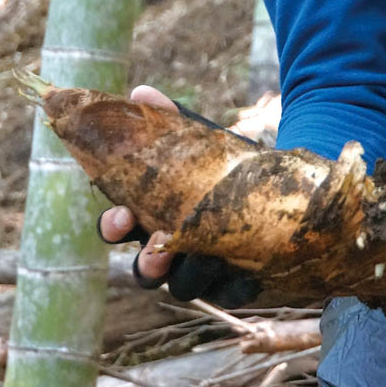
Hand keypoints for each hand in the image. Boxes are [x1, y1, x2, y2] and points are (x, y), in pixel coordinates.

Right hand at [97, 86, 259, 307]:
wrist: (272, 184)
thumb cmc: (219, 163)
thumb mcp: (198, 140)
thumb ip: (169, 121)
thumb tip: (142, 92)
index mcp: (149, 216)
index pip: (117, 229)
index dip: (113, 226)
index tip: (122, 215)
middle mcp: (168, 250)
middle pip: (144, 271)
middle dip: (147, 264)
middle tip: (157, 251)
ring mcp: (199, 271)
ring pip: (184, 285)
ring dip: (191, 270)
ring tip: (206, 251)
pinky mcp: (234, 283)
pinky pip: (230, 294)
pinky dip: (235, 285)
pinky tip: (245, 274)